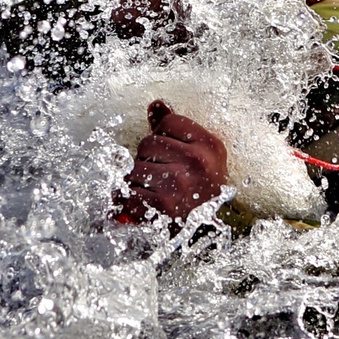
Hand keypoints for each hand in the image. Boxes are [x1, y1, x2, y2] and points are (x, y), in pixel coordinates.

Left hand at [116, 99, 227, 225]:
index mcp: (210, 146)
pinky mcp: (161, 206)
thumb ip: (175, 128)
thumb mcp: (199, 156)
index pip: (168, 122)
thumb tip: (157, 104)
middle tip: (165, 178)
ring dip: (137, 181)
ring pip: (134, 168)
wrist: (204, 234)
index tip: (174, 155)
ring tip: (156, 192)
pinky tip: (146, 205)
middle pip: (147, 144)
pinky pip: (128, 192)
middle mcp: (197, 162)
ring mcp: (179, 184)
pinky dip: (130, 200)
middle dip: (149, 160)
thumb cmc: (200, 190)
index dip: (164, 138)